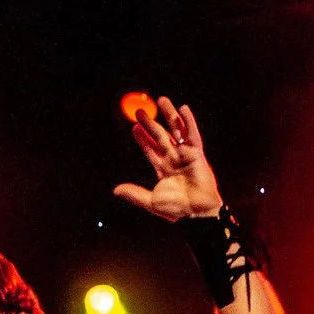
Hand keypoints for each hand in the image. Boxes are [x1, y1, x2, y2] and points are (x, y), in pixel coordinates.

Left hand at [113, 97, 222, 219]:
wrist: (197, 213)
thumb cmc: (177, 209)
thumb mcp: (151, 201)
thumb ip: (135, 194)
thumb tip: (115, 190)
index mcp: (164, 170)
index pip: (151, 150)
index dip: (143, 139)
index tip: (134, 127)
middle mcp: (174, 160)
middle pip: (161, 137)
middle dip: (150, 124)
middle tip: (140, 111)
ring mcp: (186, 156)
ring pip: (176, 131)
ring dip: (169, 116)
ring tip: (161, 100)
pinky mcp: (197, 155)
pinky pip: (192, 135)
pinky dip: (188, 122)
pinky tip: (183, 109)